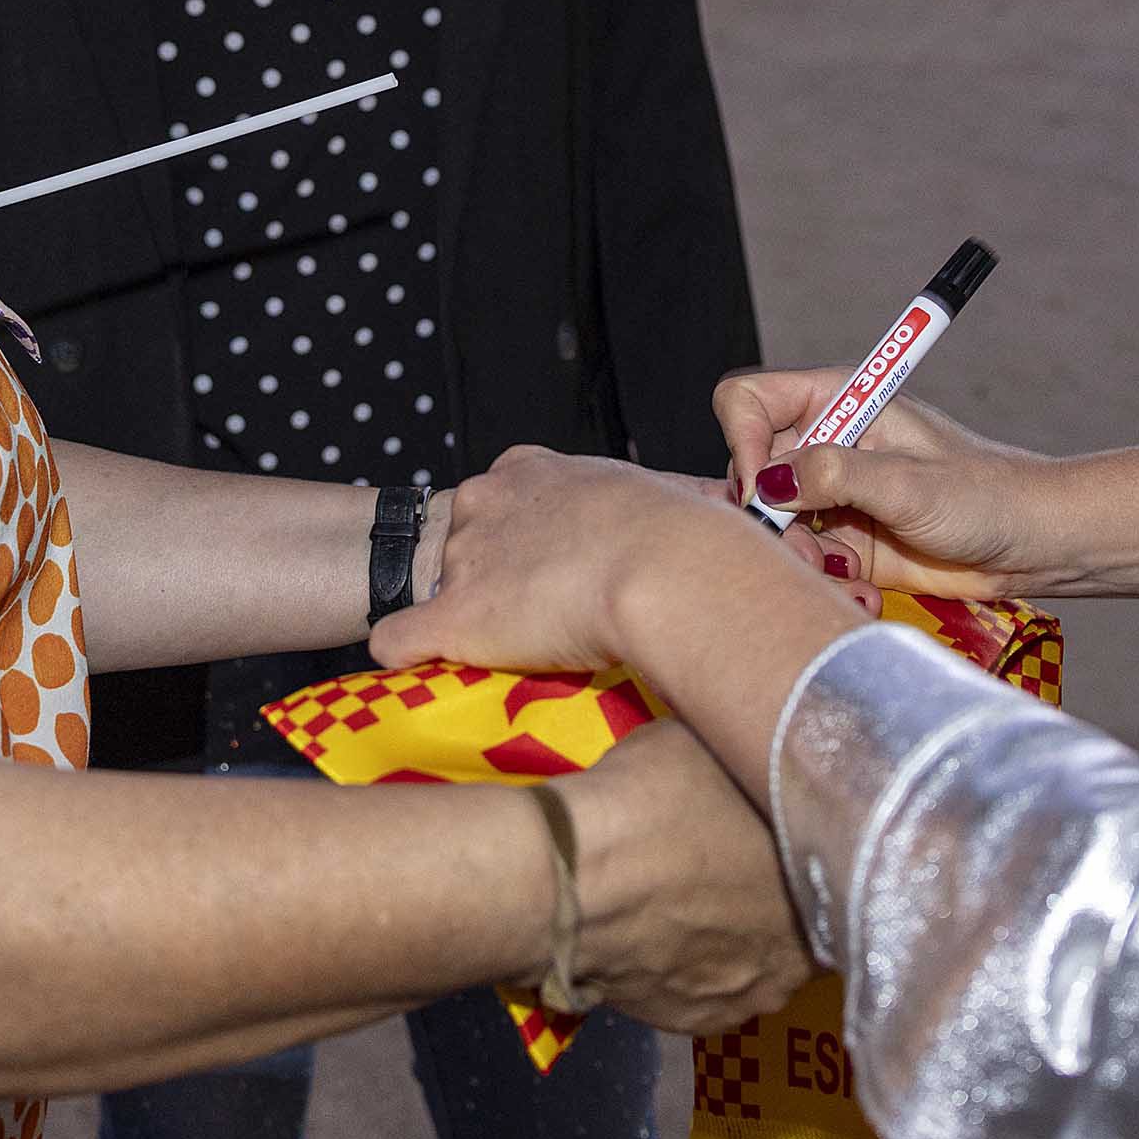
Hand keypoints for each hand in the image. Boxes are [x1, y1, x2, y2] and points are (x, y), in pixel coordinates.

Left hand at [373, 446, 805, 678]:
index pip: (504, 492)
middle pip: (463, 535)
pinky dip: (404, 652)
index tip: (551, 570)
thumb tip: (742, 535)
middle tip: (532, 615)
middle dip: (486, 572)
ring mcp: (464, 558)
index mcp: (536, 470)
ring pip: (432, 583)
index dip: (523, 536)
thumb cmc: (685, 536)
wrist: (666, 569)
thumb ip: (665, 519)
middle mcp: (488, 502)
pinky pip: (395, 637)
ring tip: (500, 653)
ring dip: (458, 616)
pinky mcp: (451, 615)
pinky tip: (416, 668)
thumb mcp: (670, 504)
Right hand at [544, 724, 812, 1034]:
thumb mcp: (715, 748)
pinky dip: (690, 964)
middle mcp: (799, 961)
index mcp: (824, 889)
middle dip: (774, 898)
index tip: (782, 830)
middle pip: (800, 926)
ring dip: (734, 937)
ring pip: (752, 963)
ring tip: (691, 898)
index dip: (809, 849)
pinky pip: (704, 989)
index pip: (839, 873)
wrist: (571, 881)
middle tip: (734, 861)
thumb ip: (749, 768)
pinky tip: (662, 931)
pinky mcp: (691, 1025)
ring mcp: (744, 1000)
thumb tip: (752, 757)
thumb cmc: (656, 801)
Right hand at [717, 369, 1054, 602]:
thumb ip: (836, 474)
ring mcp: (832, 495)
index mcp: (839, 402)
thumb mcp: (909, 483)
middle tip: (807, 548)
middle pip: (749, 471)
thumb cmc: (985, 496)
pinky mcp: (844, 540)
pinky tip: (864, 589)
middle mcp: (826, 444)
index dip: (742, 439)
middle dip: (767, 516)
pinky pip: (804, 560)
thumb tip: (768, 481)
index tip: (764, 486)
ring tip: (844, 574)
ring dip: (797, 556)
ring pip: (771, 525)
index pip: (748, 401)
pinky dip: (823, 579)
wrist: (1030, 546)